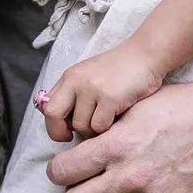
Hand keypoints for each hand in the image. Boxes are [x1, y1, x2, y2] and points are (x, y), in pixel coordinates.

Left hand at [39, 42, 164, 140]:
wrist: (145, 55)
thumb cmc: (120, 71)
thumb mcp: (90, 76)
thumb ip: (74, 95)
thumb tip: (62, 124)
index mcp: (69, 77)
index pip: (47, 106)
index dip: (53, 125)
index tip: (65, 132)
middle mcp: (76, 81)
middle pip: (53, 115)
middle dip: (60, 132)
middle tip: (74, 137)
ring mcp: (92, 88)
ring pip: (81, 126)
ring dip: (93, 130)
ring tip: (106, 120)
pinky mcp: (109, 97)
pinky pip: (100, 126)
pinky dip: (108, 128)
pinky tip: (117, 117)